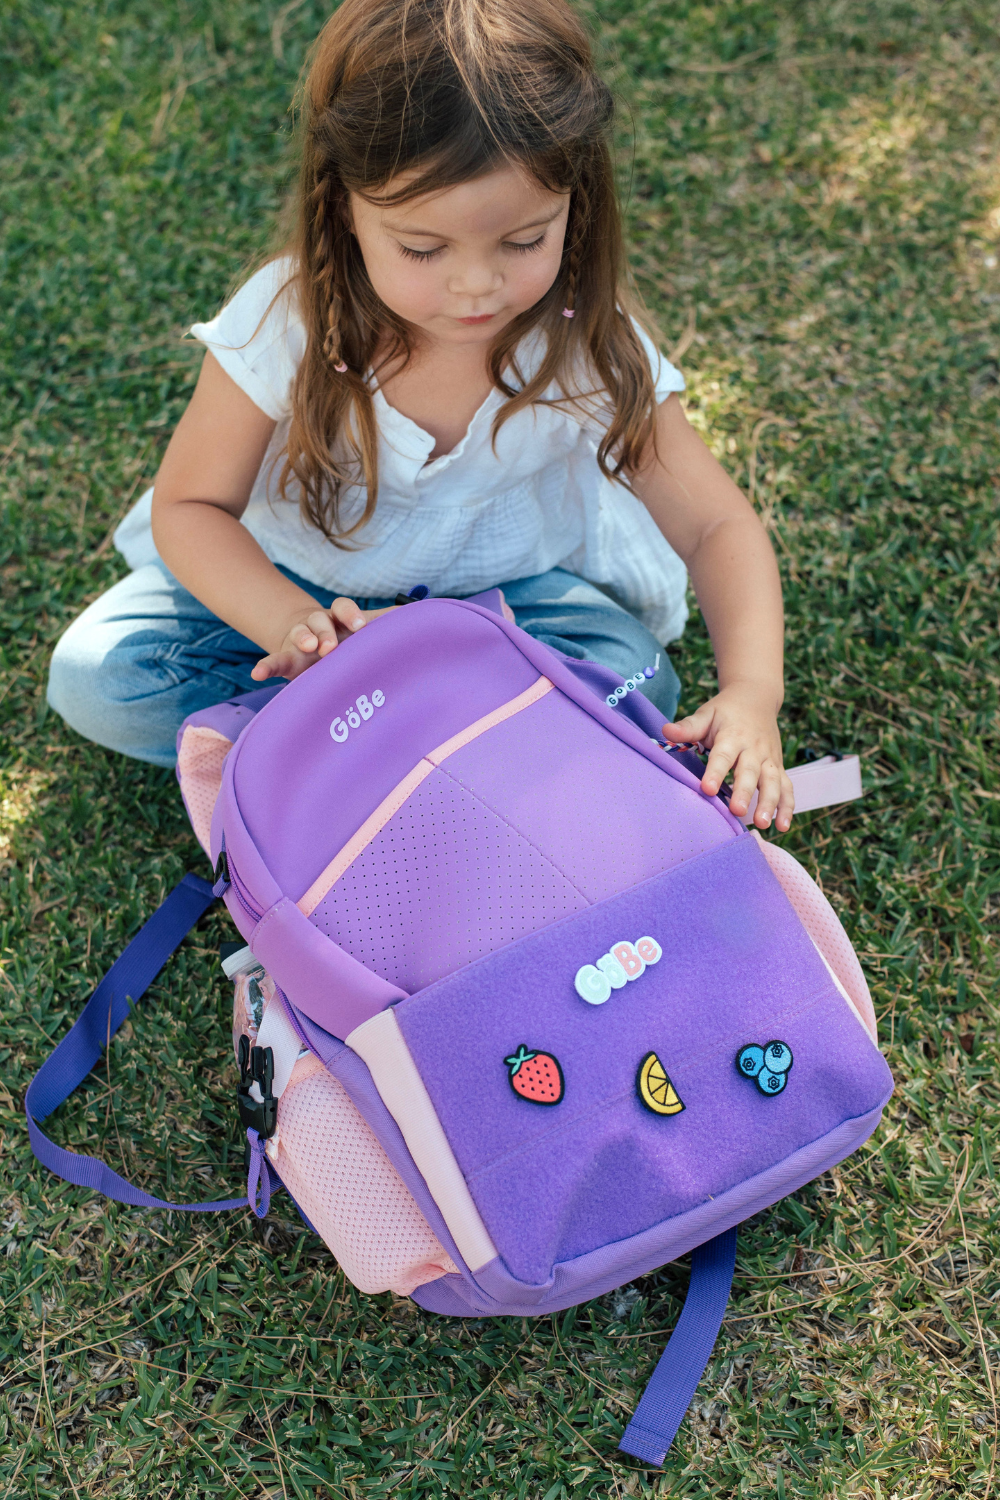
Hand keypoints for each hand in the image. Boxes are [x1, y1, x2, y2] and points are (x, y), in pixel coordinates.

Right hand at [251, 598, 394, 681]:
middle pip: (319, 620)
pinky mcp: (285, 660)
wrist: (310, 645)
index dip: (350, 614)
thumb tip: (422, 612)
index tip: (360, 626)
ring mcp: (298, 642)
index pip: (343, 608)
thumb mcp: (362, 631)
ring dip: (302, 638)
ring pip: (298, 635)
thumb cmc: (345, 640)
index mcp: (338, 618)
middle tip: (331, 645)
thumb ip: (386, 623)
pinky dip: (265, 667)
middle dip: (325, 630)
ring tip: (307, 647)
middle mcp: (317, 625)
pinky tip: (257, 674)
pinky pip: (273, 661)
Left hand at [662, 683, 793, 831]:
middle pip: (750, 773)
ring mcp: (769, 759)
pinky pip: (787, 788)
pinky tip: (783, 826)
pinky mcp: (778, 767)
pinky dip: (788, 807)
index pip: (723, 756)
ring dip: (770, 803)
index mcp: (733, 736)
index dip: (715, 772)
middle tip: (737, 811)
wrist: (757, 698)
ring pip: (773, 782)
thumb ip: (689, 726)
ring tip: (762, 824)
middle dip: (745, 792)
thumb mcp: (706, 714)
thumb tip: (665, 731)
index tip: (707, 789)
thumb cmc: (725, 711)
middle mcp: (754, 749)